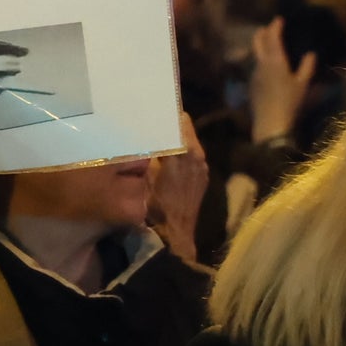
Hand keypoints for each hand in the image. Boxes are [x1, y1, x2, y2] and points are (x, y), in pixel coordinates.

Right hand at [148, 113, 207, 261]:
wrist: (173, 237)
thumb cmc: (156, 205)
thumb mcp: (145, 175)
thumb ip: (147, 152)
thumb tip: (142, 133)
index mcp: (186, 151)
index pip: (179, 120)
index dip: (165, 113)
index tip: (152, 108)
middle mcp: (198, 156)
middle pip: (184, 130)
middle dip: (169, 125)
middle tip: (149, 121)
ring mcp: (202, 169)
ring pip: (188, 144)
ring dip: (173, 140)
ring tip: (154, 137)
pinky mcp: (201, 180)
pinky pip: (190, 158)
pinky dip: (178, 154)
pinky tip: (163, 158)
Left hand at [249, 17, 315, 143]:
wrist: (270, 122)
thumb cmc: (289, 101)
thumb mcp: (302, 84)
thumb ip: (307, 67)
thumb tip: (311, 54)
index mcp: (275, 60)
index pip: (272, 37)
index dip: (275, 26)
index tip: (278, 19)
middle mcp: (261, 64)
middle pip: (257, 42)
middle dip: (262, 32)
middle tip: (268, 28)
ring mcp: (254, 74)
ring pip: (255, 54)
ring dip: (260, 46)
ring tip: (267, 44)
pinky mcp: (251, 84)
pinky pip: (255, 65)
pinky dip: (259, 59)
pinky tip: (265, 65)